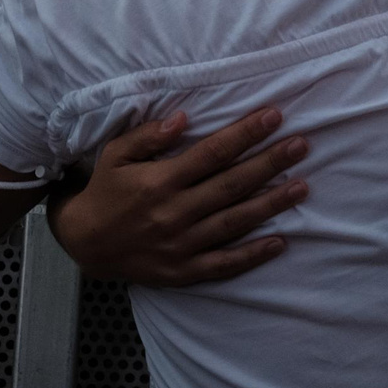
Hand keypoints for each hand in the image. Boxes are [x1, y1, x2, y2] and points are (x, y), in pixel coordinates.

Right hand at [46, 106, 309, 285]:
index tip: (274, 116)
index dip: (245, 134)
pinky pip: (224, 264)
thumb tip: (184, 118)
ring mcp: (181, 244)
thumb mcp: (116, 155)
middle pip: (232, 185)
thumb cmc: (105, 191)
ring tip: (302, 187)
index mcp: (160, 181)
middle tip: (302, 145)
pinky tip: (280, 242)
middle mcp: (174, 212)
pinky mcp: (184, 270)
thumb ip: (149, 136)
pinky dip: (253, 255)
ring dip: (271, 204)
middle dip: (270, 163)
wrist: (86, 243)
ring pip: (235, 222)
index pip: (212, 153)